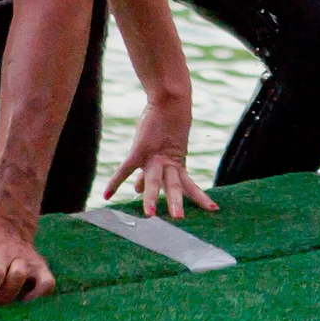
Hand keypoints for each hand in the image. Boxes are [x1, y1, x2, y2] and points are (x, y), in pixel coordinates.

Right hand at [106, 96, 214, 220]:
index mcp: (178, 163)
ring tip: (149, 215)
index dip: (199, 197)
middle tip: (178, 219)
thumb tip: (138, 190)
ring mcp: (154, 157)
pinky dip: (115, 182)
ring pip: (154, 180)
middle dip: (176, 202)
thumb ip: (153, 171)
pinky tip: (106, 196)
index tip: (212, 209)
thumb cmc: (167, 125)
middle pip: (174, 185)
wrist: (169, 101)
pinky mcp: (140, 150)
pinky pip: (125, 169)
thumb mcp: (164, 149)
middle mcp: (168, 163)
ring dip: (152, 197)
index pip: (187, 185)